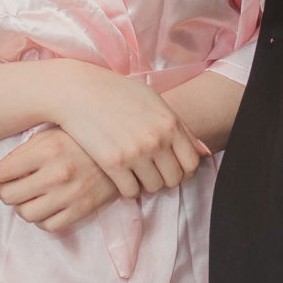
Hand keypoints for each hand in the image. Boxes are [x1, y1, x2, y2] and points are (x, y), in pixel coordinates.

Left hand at [0, 127, 121, 232]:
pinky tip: (49, 205)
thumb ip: (24, 151)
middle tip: (13, 183)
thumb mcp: (52, 135)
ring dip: (24, 206)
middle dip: (5, 191)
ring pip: (26, 214)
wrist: (125, 147)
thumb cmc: (82, 138)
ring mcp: (69, 194)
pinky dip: (43, 219)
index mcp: (45, 150)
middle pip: (8, 196)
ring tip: (33, 194)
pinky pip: (48, 226)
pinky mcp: (82, 209)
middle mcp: (55, 173)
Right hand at [49, 61, 208, 198]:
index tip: (170, 167)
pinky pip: (131, 192)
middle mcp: (157, 139)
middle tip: (150, 171)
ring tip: (134, 171)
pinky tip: (120, 175)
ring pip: (153, 187)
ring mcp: (135, 153)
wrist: (77, 91)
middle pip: (174, 179)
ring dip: (145, 183)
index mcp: (170, 123)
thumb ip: (180, 127)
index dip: (183, 170)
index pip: (192, 163)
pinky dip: (127, 187)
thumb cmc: (117, 93)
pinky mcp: (113, 163)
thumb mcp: (153, 101)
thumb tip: (206, 152)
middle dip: (164, 178)